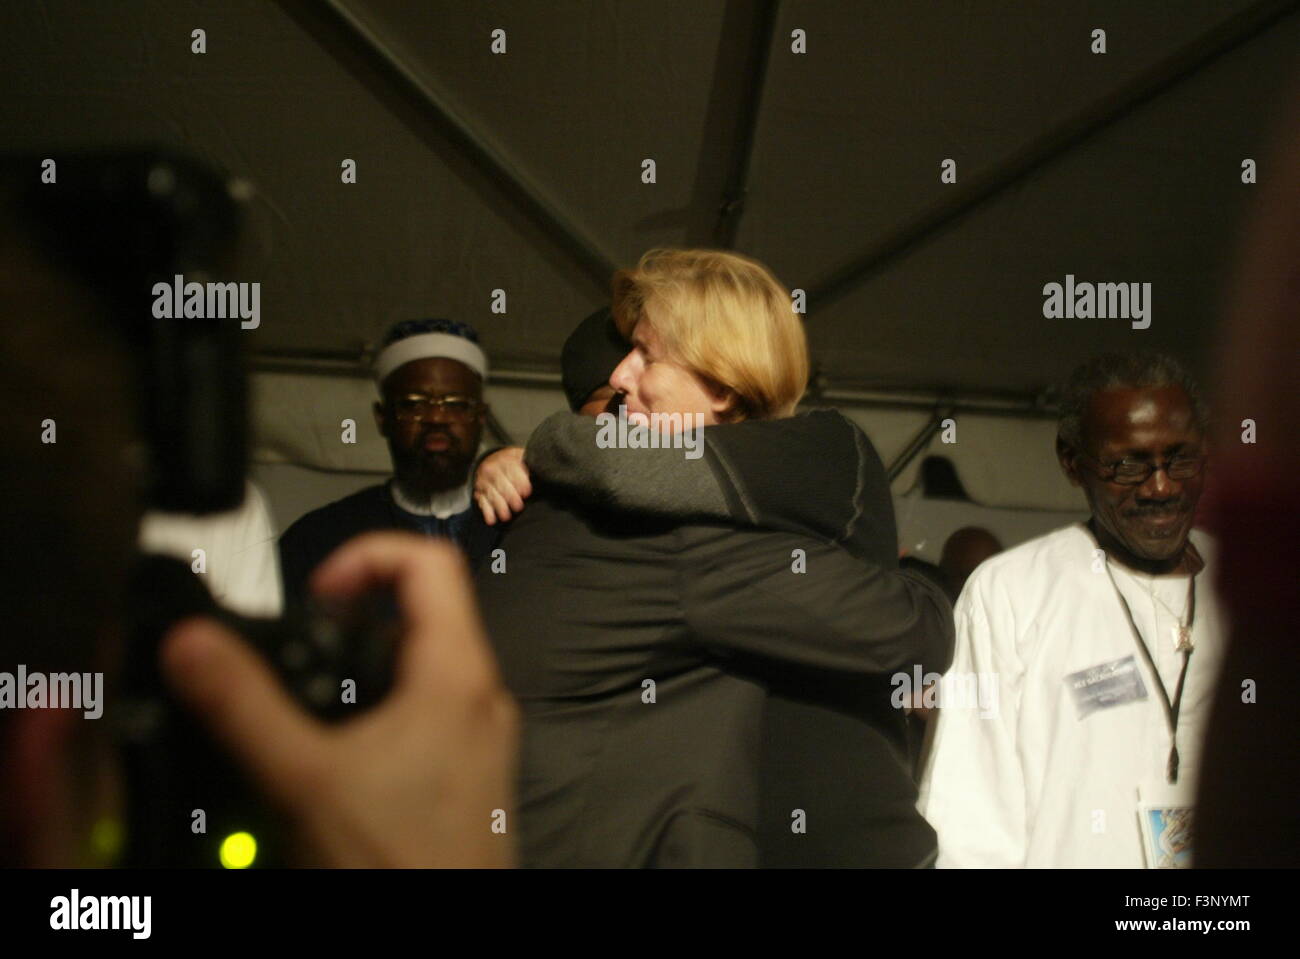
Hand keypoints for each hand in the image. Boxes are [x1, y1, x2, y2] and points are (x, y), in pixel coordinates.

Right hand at [161, 532, 518, 867]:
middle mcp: (481, 696)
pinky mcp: (472, 773)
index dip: (366, 556)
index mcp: (457, 674)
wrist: (448, 942)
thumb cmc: (399, 864)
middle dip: (355, 619)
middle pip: (426, 612)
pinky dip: (384, 708)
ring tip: (312, 703)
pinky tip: (340, 753)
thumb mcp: (304, 778)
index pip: (429, 563)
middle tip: (302, 648)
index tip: (315, 590)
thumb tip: (193, 643)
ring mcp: (481, 736)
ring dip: (366, 667)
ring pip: (426, 666)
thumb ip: (244, 705)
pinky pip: (430, 712)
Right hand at [474, 446, 530, 524]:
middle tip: (519, 506)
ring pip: (491, 494)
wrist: (491, 461)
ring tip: (506, 517)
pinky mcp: (479, 492)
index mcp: (504, 460)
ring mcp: (484, 482)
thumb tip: (540, 468)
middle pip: (500, 483)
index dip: (520, 481)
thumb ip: (529, 462)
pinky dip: (487, 512)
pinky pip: (482, 502)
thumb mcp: (521, 457)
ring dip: (499, 506)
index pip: (511, 470)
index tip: (527, 492)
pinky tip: (491, 520)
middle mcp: (491, 470)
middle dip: (510, 496)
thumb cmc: (513, 463)